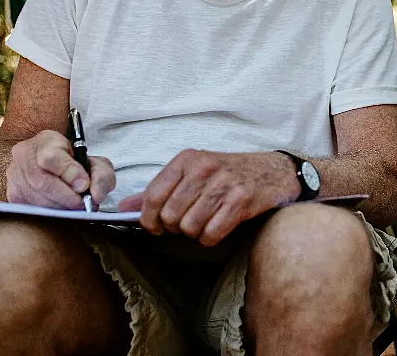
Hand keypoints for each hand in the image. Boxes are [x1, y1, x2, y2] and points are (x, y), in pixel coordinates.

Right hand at [6, 129, 115, 209]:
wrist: (55, 164)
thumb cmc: (76, 164)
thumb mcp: (96, 162)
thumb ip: (101, 175)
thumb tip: (95, 195)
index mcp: (44, 141)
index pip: (51, 158)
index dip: (68, 173)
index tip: (84, 185)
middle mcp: (24, 156)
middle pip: (41, 182)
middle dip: (66, 197)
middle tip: (83, 204)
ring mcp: (14, 176)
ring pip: (35, 198)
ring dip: (59, 207)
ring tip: (75, 208)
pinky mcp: (12, 194)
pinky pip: (29, 209)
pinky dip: (49, 213)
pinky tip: (61, 210)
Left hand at [117, 150, 299, 245]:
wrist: (273, 171)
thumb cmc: (228, 174)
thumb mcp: (192, 173)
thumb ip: (157, 191)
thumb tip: (123, 209)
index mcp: (187, 159)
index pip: (152, 196)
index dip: (149, 220)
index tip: (156, 227)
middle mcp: (203, 168)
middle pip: (170, 216)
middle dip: (176, 228)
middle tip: (187, 223)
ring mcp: (223, 183)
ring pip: (189, 227)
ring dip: (195, 233)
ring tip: (205, 223)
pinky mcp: (241, 200)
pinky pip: (211, 234)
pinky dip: (211, 237)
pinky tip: (219, 226)